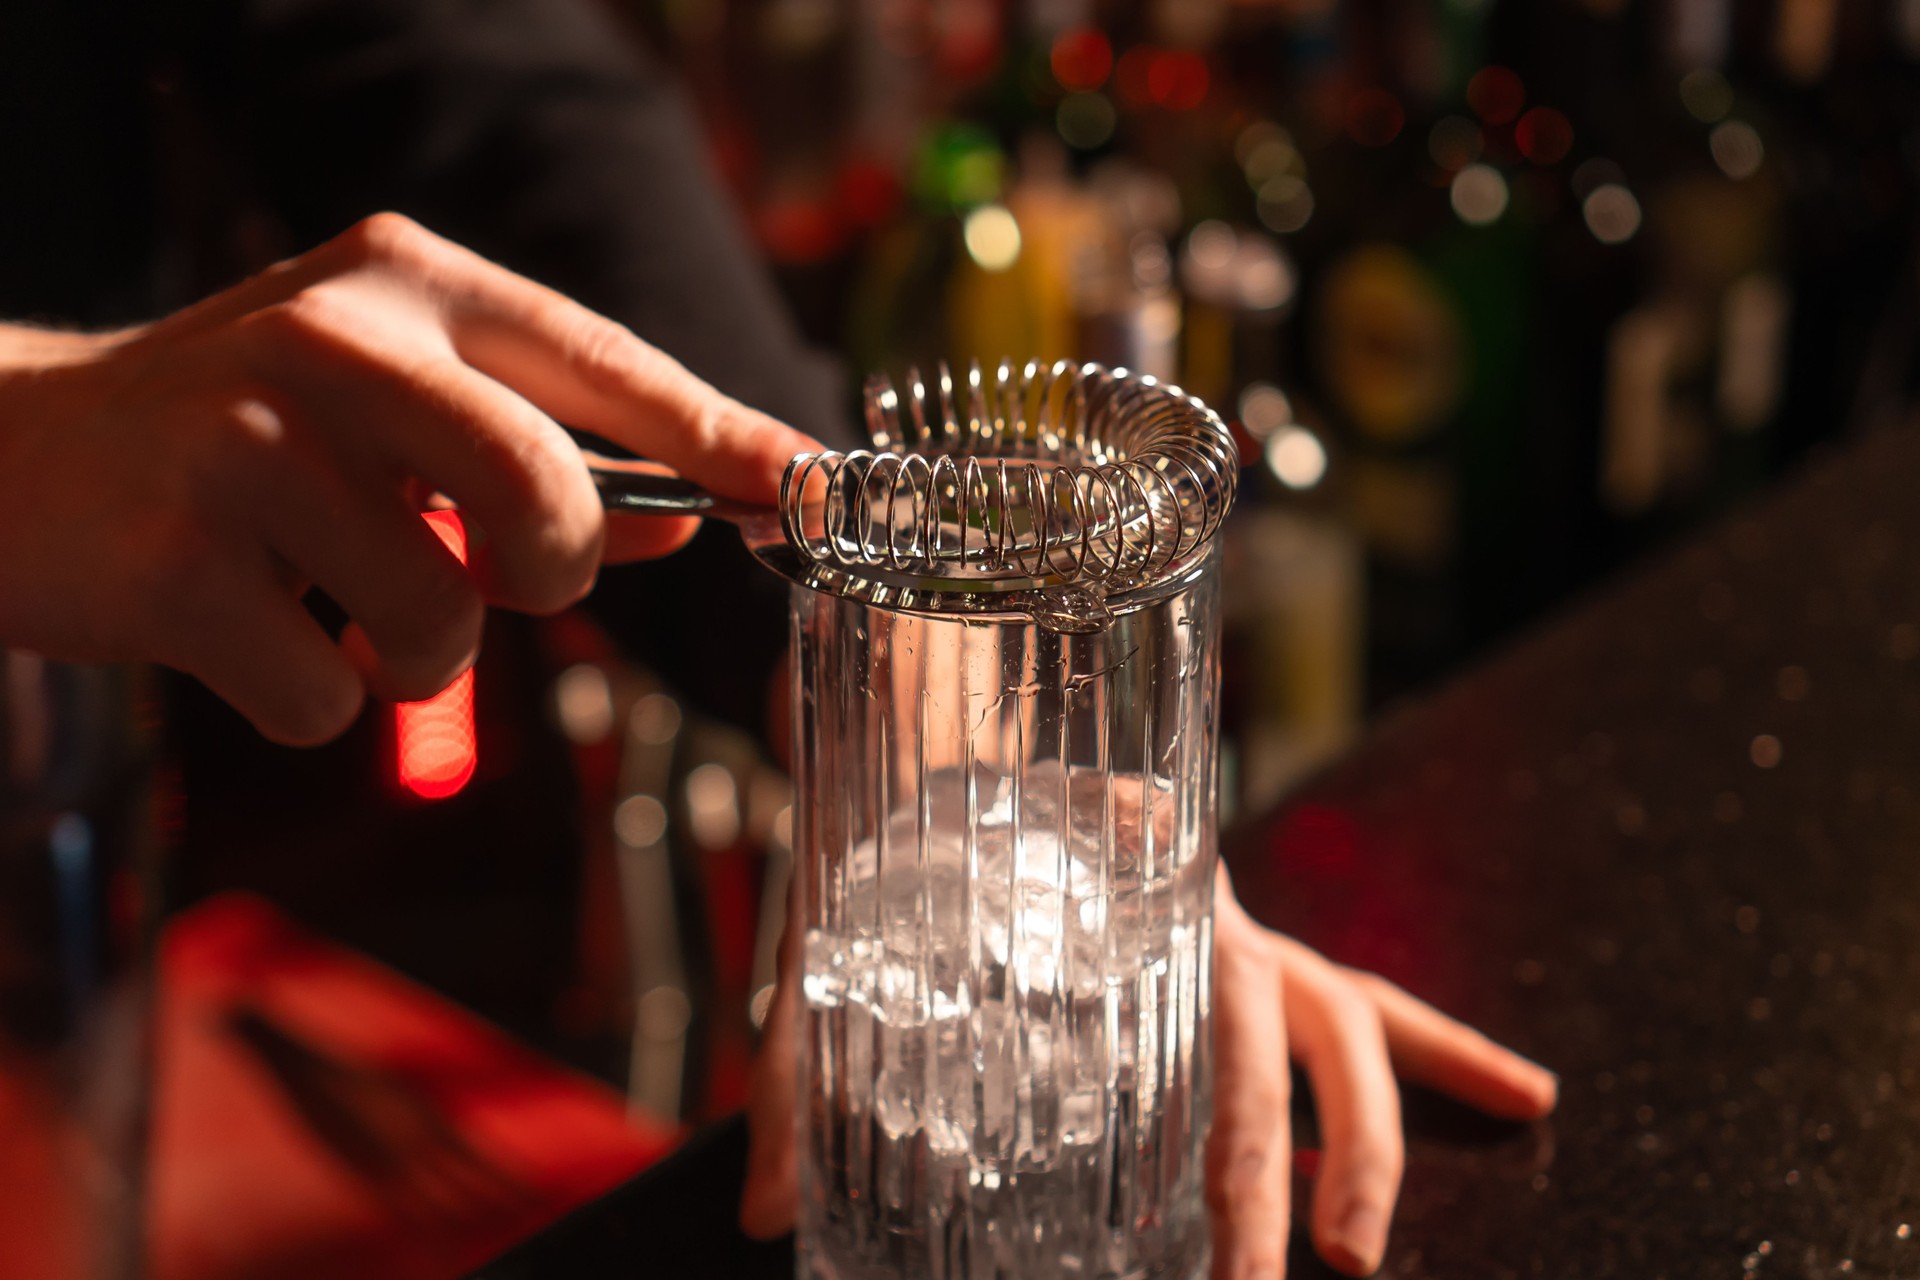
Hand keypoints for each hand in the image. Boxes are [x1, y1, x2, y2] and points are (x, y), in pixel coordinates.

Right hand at [0, 213, 815, 744]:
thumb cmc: (244, 435)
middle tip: (483, 571)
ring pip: (443, 617)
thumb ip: (543, 451)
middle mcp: (331, 339)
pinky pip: (333, 701)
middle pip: (542, 493)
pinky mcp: (173, 562)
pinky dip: (317, 702)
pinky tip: (252, 635)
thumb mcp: (393, 405)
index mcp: (407, 282)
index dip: (721, 434)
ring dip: (417, 656)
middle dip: (542, 569)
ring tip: (340, 609)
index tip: (812, 488)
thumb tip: (690, 513)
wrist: (14, 453)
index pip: (604, 360)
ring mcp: (243, 447)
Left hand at [738, 863, 1556, 1278]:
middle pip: (1263, 1041)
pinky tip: (1529, 1096)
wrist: (956, 702)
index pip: (1174, 1023)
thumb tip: (768, 1216)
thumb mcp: (843, 935)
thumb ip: (803, 1062)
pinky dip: (1450, 1049)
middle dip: (1272, 1175)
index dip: (1212, 1146)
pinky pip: (1376, 1001)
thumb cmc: (911, 832)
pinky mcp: (1267, 946)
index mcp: (1106, 907)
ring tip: (1357, 1252)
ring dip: (1367, 1139)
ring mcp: (1249, 926)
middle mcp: (1199, 912)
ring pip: (1343, 1024)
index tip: (1221, 1251)